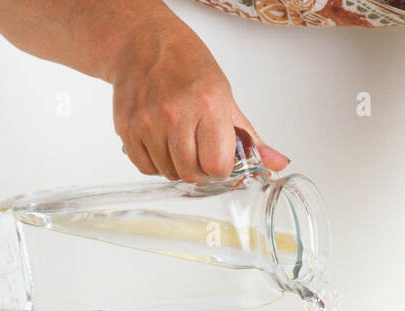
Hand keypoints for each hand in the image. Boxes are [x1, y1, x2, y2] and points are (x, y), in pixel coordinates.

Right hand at [107, 20, 288, 180]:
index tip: (219, 160)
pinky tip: (162, 144)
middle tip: (200, 153)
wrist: (142, 43)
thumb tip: (277, 164)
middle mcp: (176, 113)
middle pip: (191, 174)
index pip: (217, 166)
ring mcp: (148, 122)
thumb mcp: (225, 95)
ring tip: (180, 142)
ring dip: (177, 167)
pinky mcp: (127, 129)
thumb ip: (249, 136)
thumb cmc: (186, 65)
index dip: (220, 169)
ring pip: (168, 173)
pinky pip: (146, 168)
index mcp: (208, 103)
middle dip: (200, 171)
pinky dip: (156, 164)